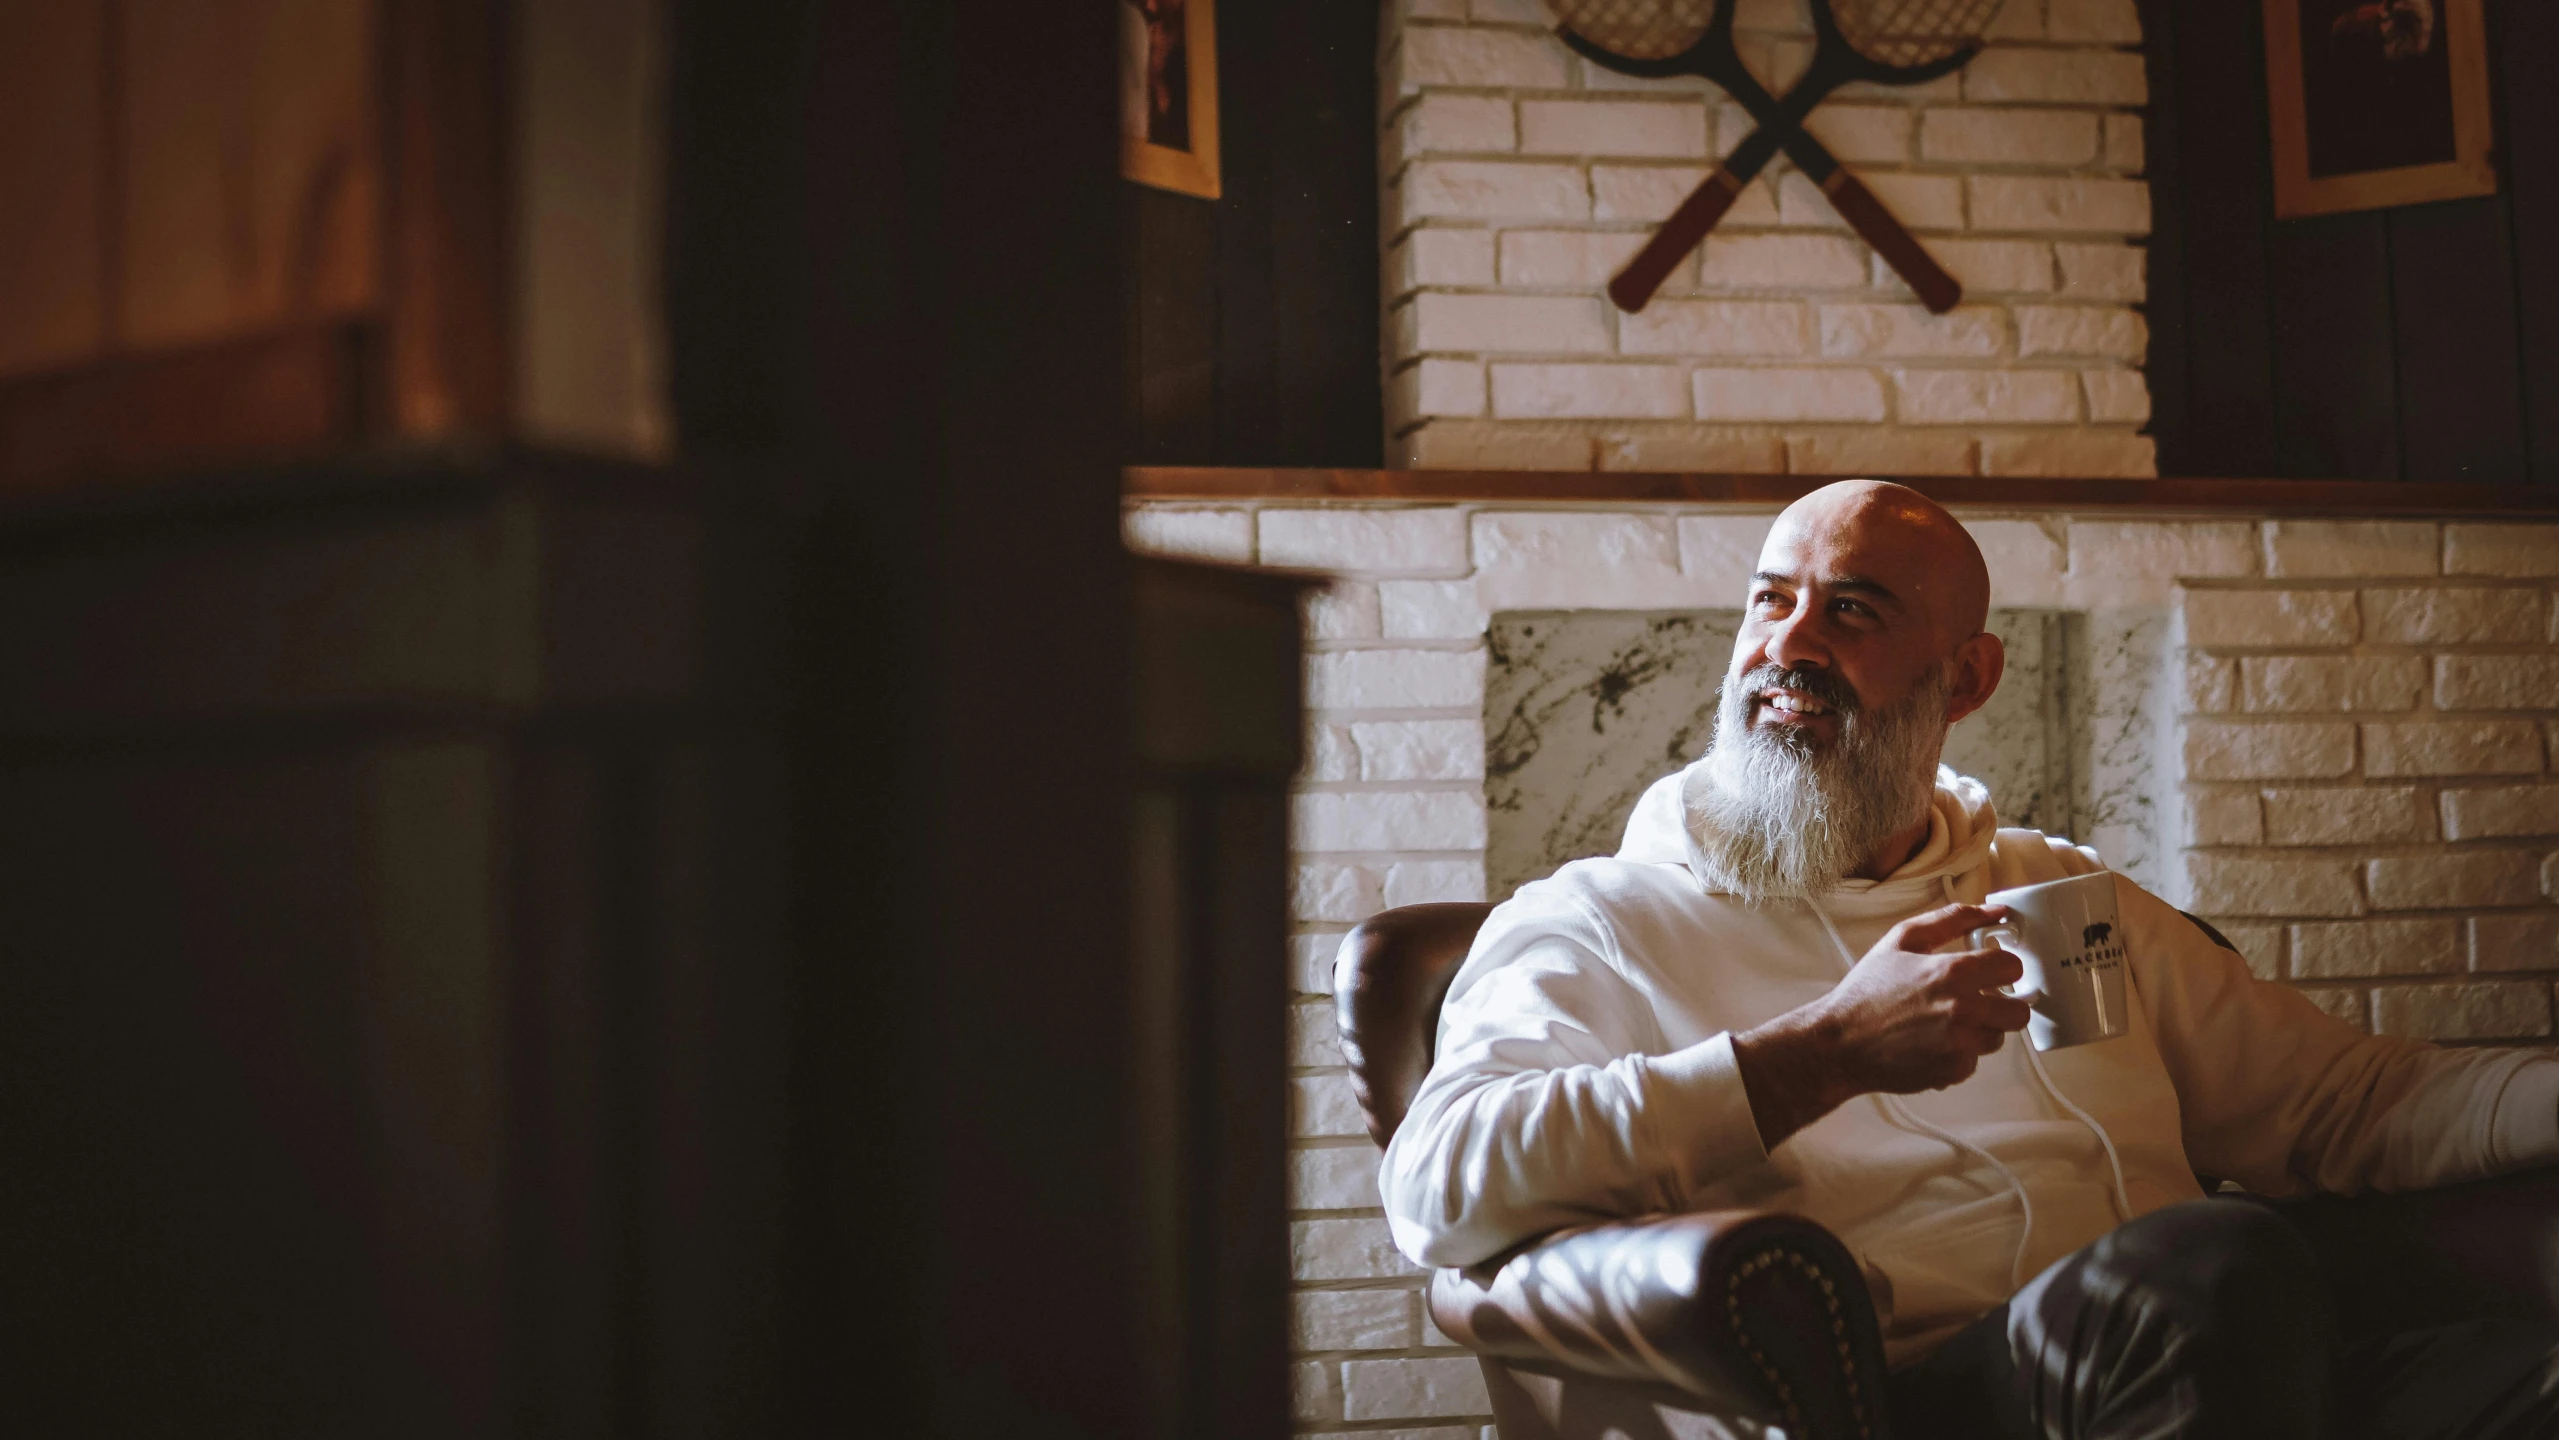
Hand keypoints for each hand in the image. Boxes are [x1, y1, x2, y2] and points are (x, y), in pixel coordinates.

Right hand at [1732, 904, 2031, 1149]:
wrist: (1840, 1043)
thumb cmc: (1868, 990)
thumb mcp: (1902, 940)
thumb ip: (1952, 919)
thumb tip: (1994, 910)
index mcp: (1953, 972)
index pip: (2013, 967)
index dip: (2003, 967)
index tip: (1990, 970)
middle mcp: (1963, 1010)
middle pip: (2019, 1010)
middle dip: (2004, 1003)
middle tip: (1980, 1000)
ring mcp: (1961, 1045)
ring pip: (1998, 1037)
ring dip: (1981, 1029)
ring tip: (1946, 1022)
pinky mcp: (1954, 1072)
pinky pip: (1975, 1060)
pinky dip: (1959, 1053)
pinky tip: (1932, 1043)